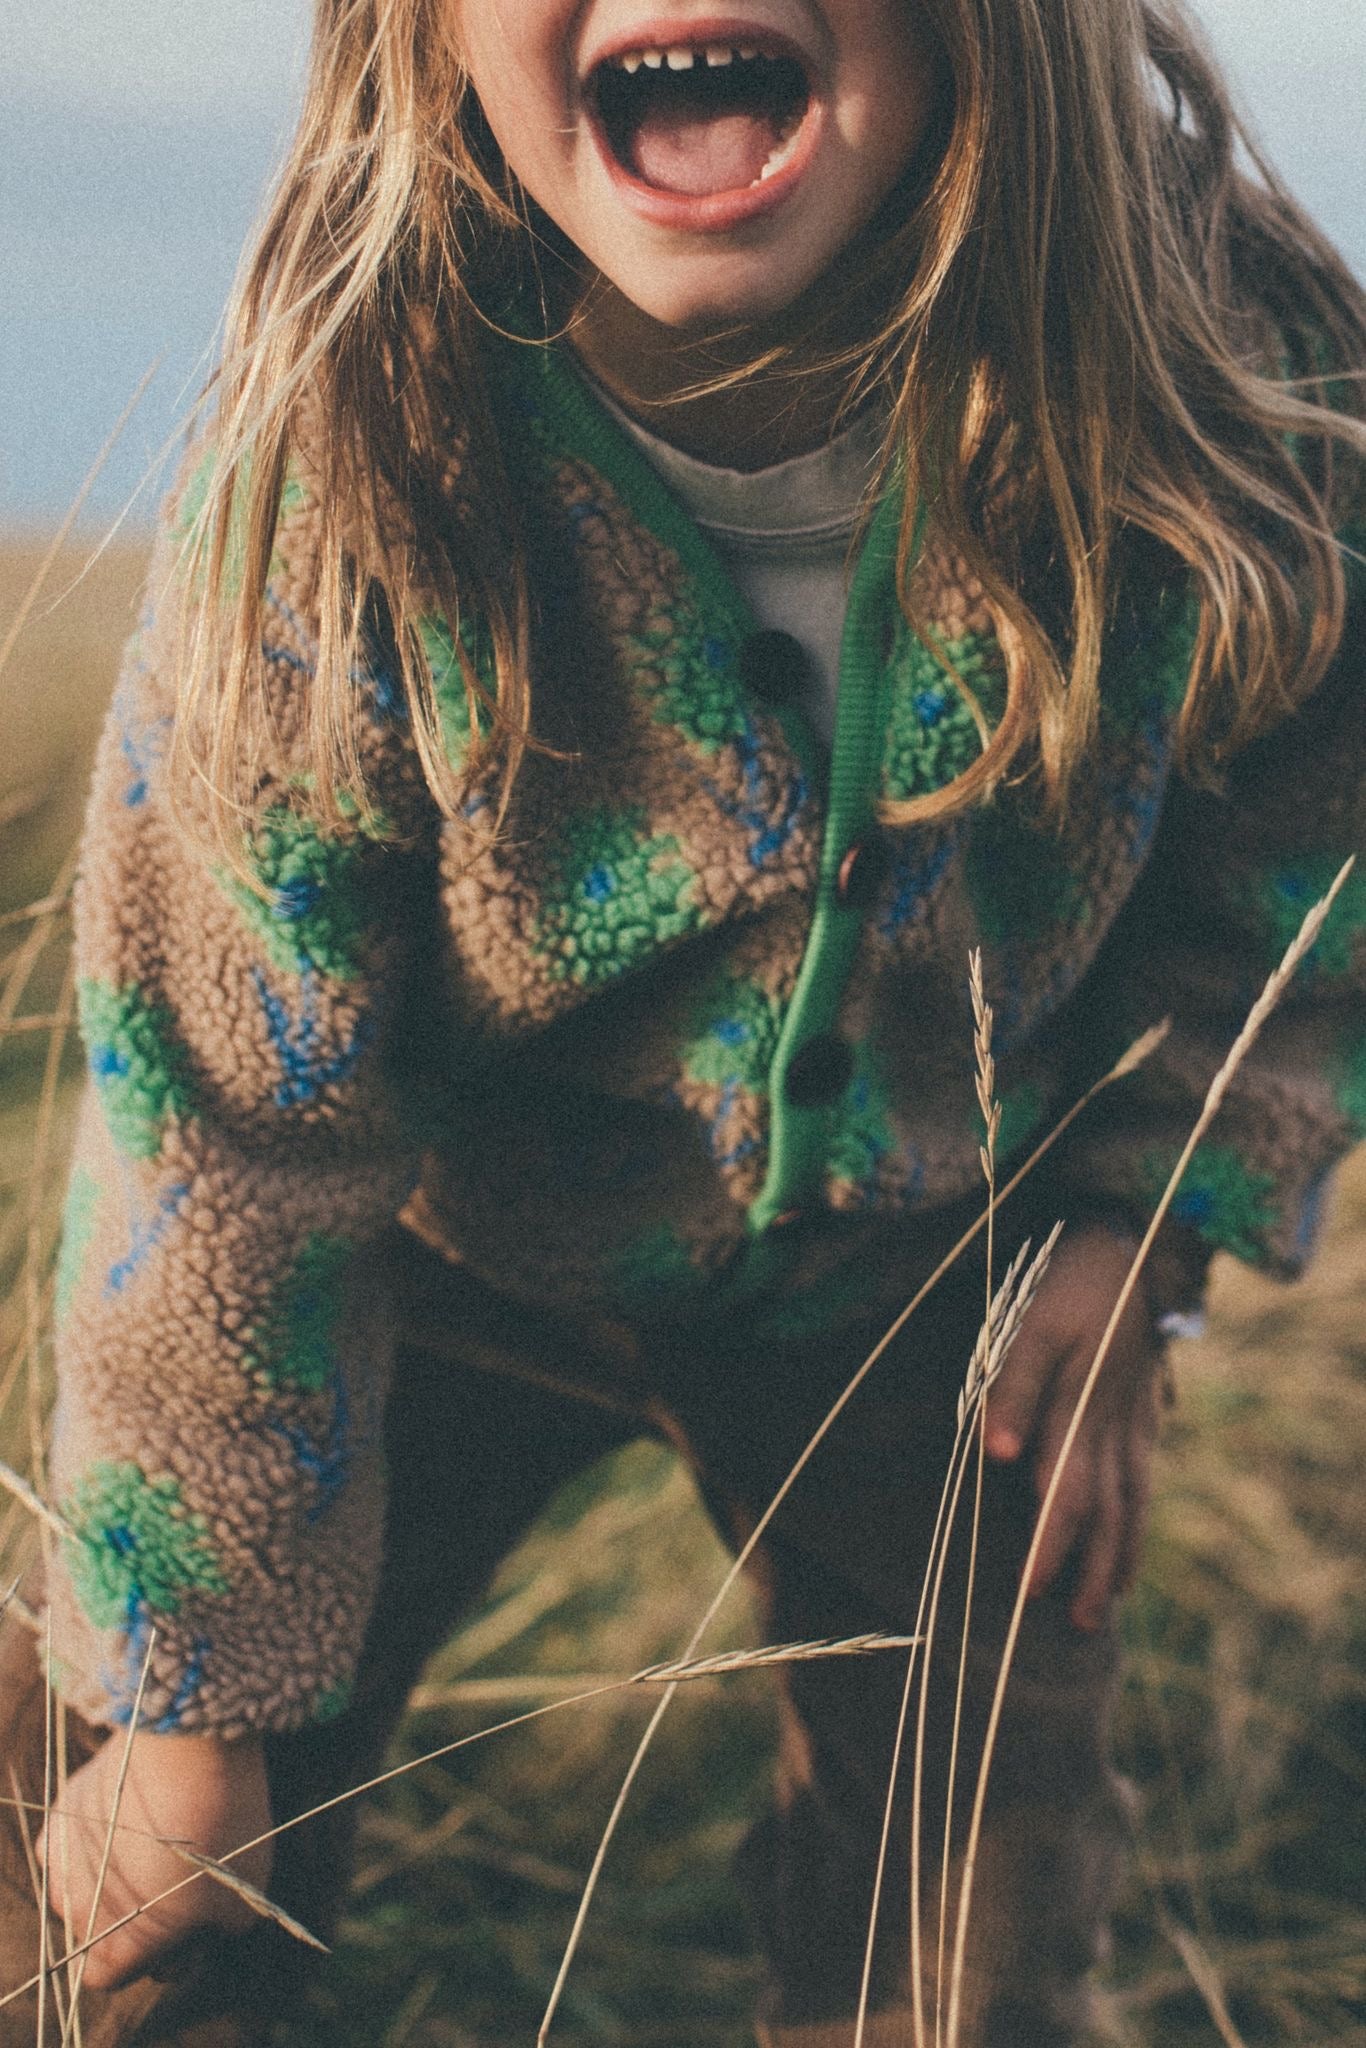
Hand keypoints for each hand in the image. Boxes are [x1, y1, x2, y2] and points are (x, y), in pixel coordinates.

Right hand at [38, 1728, 273, 1988]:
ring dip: (118, 1874)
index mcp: (112, 1951)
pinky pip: (75, 1844)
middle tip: (186, 1878)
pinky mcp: (61, 1813)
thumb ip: (217, 1932)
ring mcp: (62, 1863)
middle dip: (142, 1912)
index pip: (121, 1974)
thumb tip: (209, 1926)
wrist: (186, 1746)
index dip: (160, 1954)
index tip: (195, 1922)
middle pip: (105, 1930)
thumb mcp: (242, 1900)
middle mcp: (76, 1915)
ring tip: (165, 1839)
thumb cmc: (218, 1832)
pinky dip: (99, 1837)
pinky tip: (137, 1813)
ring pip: (90, 1885)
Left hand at [982, 1224, 1162, 1632]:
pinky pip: (1144, 1476)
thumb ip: (1015, 1387)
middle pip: (1108, 1512)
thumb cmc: (1074, 1279)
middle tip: (1076, 1624)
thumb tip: (998, 1456)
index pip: (1068, 1495)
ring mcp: (1137, 1417)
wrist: (1137, 1238)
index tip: (1031, 1591)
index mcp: (1086, 1409)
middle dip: (1091, 1569)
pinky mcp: (1143, 1406)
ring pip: (1134, 1499)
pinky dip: (1137, 1514)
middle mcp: (1117, 1424)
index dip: (1050, 1545)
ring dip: (1120, 1552)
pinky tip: (1129, 1530)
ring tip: (1107, 1599)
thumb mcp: (1033, 1322)